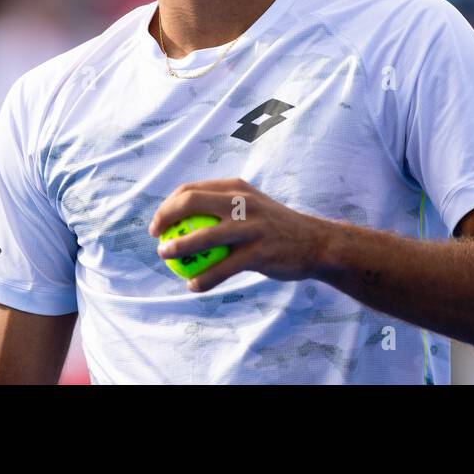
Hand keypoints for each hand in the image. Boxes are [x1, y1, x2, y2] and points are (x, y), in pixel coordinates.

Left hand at [148, 178, 331, 292]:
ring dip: (178, 248)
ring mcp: (251, 226)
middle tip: (157, 238)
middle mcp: (242, 201)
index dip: (167, 206)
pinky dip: (204, 279)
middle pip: (191, 202)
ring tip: (165, 257)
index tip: (158, 223)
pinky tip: (194, 286)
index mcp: (236, 188)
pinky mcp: (259, 252)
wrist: (316, 243)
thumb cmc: (276, 227)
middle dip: (165, 217)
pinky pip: (223, 269)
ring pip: (204, 236)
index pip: (191, 190)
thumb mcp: (252, 206)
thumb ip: (223, 208)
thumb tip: (183, 221)